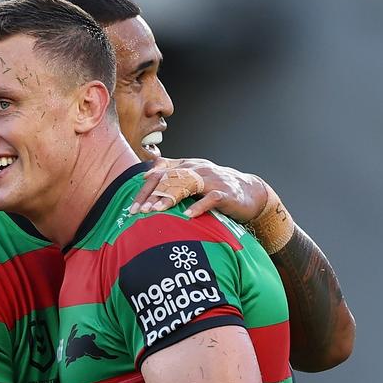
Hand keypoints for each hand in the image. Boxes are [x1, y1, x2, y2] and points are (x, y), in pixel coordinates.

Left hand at [130, 157, 267, 221]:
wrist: (250, 192)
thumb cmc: (215, 187)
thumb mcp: (192, 178)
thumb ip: (171, 174)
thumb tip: (145, 174)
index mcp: (186, 165)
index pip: (159, 174)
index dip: (145, 190)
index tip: (132, 207)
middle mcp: (196, 169)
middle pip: (169, 179)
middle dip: (152, 196)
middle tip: (139, 212)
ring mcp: (211, 179)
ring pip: (186, 186)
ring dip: (169, 198)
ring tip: (156, 212)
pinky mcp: (225, 193)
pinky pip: (210, 199)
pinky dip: (198, 207)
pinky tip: (187, 216)